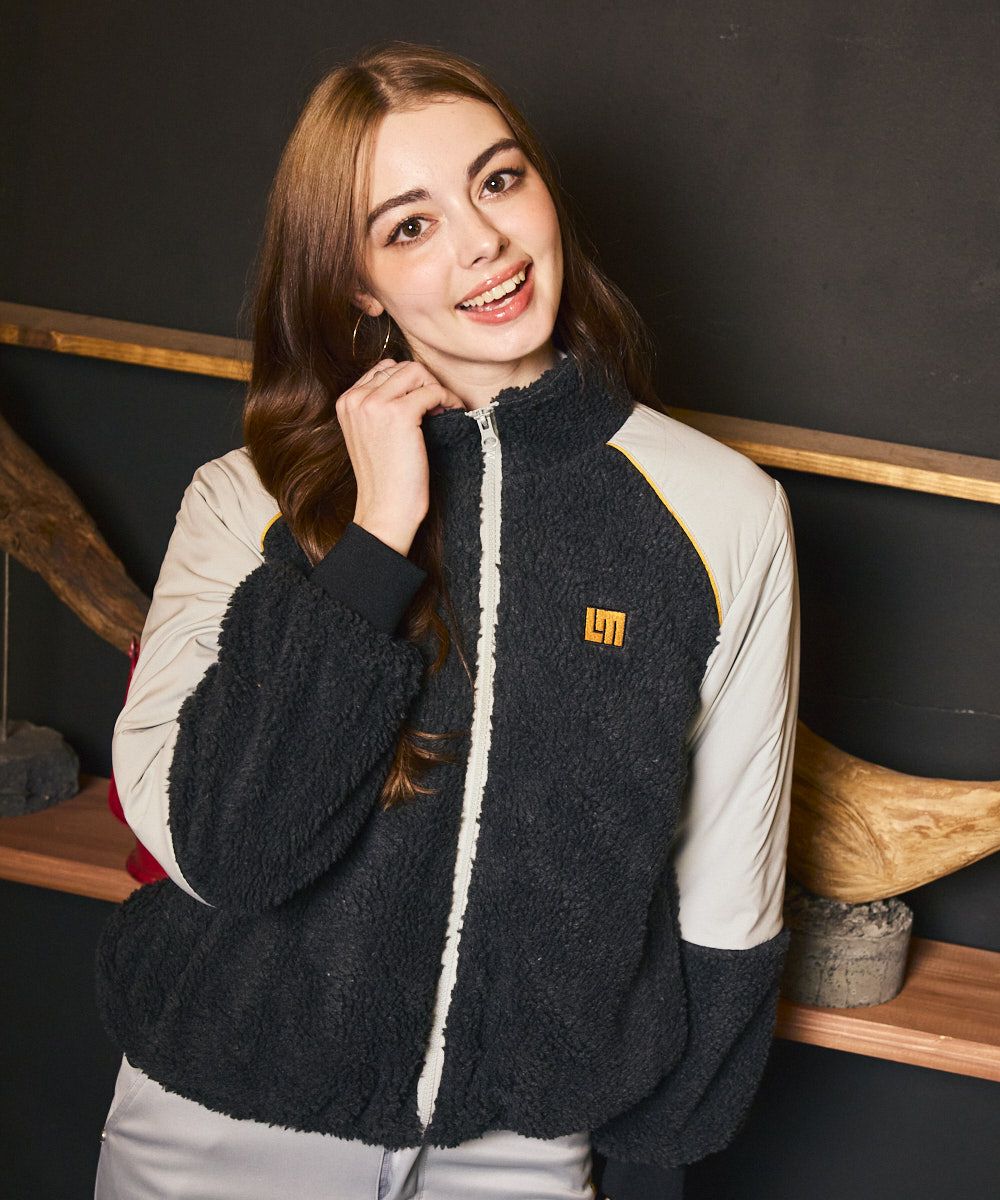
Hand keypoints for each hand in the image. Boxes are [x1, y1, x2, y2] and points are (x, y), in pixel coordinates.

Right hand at [336, 358, 464, 555]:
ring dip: (436, 388)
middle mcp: (356, 399)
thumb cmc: (385, 478)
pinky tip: (452, 413)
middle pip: (401, 367)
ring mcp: (375, 404)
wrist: (386, 510)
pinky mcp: (399, 414)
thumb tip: (411, 383)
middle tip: (438, 405)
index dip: (409, 383)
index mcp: (346, 402)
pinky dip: (448, 399)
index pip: (383, 369)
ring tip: (444, 408)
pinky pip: (432, 391)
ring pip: (417, 372)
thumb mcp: (370, 435)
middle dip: (425, 383)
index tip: (424, 401)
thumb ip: (379, 407)